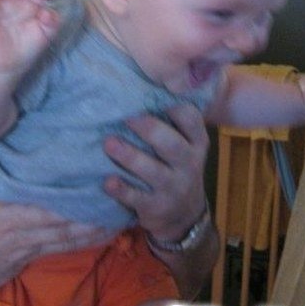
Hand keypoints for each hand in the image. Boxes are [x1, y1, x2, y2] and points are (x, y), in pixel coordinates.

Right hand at [0, 153, 110, 305]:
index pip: (33, 188)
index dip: (62, 178)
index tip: (86, 161)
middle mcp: (15, 225)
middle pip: (59, 210)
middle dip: (89, 197)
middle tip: (116, 178)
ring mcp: (27, 243)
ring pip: (68, 230)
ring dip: (96, 219)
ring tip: (122, 203)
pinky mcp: (33, 256)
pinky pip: (65, 247)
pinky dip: (88, 239)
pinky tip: (108, 230)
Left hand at [103, 104, 208, 241]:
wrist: (184, 215)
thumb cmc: (176, 168)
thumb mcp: (185, 147)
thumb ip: (170, 126)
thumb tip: (135, 89)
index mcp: (196, 143)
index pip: (191, 120)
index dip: (175, 108)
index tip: (151, 96)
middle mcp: (189, 164)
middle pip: (171, 144)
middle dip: (148, 129)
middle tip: (126, 117)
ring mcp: (174, 188)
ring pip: (152, 171)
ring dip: (129, 156)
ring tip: (109, 143)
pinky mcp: (156, 208)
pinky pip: (137, 198)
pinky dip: (122, 190)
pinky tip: (108, 181)